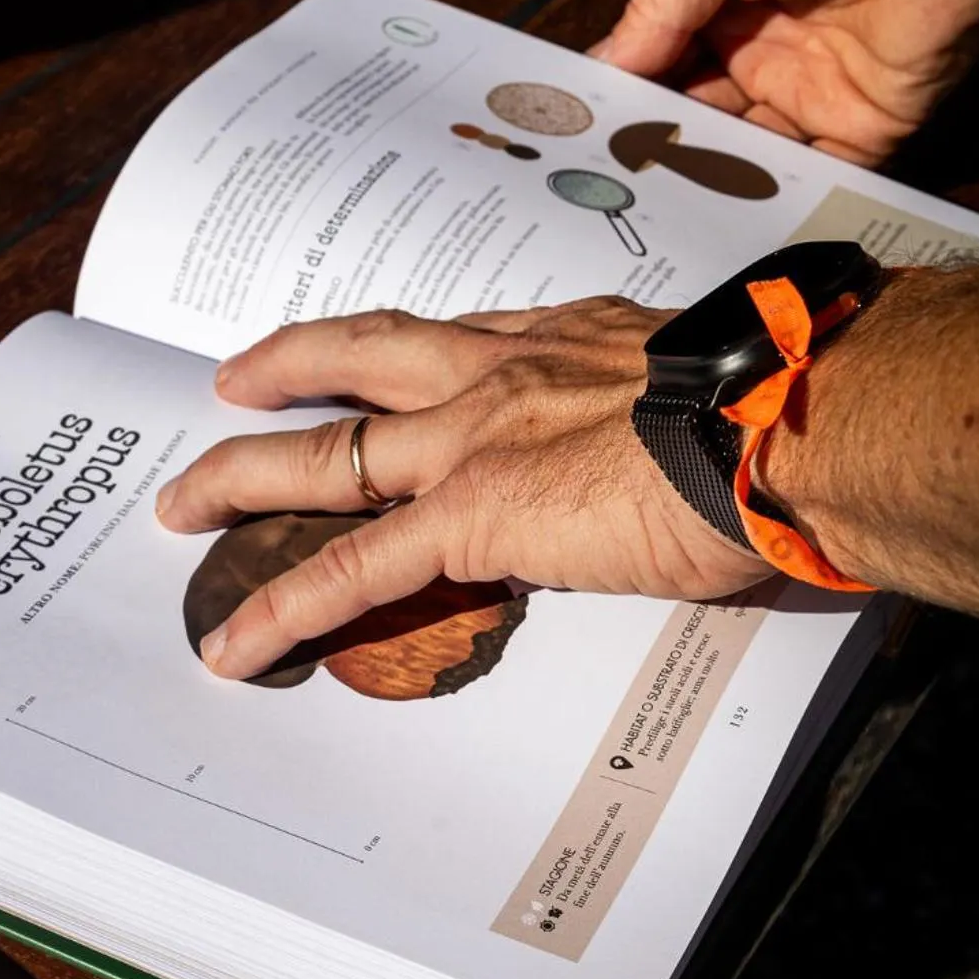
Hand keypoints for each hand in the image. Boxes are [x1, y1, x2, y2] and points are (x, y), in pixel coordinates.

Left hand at [156, 304, 765, 681]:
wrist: (797, 420)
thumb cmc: (787, 403)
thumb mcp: (710, 385)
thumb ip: (668, 412)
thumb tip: (690, 453)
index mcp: (567, 338)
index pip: (455, 338)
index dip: (398, 347)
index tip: (368, 349)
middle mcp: (506, 369)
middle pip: (362, 361)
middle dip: (286, 372)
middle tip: (232, 384)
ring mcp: (477, 437)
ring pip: (327, 455)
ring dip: (243, 476)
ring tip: (181, 504)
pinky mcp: (472, 513)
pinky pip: (351, 568)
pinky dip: (284, 604)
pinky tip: (236, 640)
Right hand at [592, 0, 978, 165]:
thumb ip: (658, 4)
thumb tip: (602, 70)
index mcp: (722, 1)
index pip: (659, 62)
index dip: (620, 94)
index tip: (572, 130)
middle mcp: (761, 54)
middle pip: (692, 118)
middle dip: (649, 146)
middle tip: (597, 180)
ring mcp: (809, 96)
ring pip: (740, 158)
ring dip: (696, 180)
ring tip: (641, 203)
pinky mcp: (859, 132)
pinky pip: (807, 180)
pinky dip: (765, 203)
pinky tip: (714, 215)